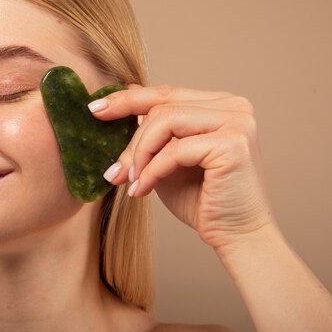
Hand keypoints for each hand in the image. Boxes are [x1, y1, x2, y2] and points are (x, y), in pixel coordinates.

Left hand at [90, 84, 273, 251]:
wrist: (237, 237)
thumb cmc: (201, 200)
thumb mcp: (166, 159)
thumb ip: (152, 130)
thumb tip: (124, 94)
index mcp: (220, 104)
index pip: (166, 94)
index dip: (128, 99)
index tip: (95, 109)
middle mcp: (233, 106)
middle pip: (162, 104)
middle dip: (130, 138)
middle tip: (112, 169)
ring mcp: (237, 122)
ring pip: (165, 120)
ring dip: (139, 154)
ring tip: (131, 181)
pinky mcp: (233, 144)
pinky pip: (174, 150)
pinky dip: (152, 171)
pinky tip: (143, 190)